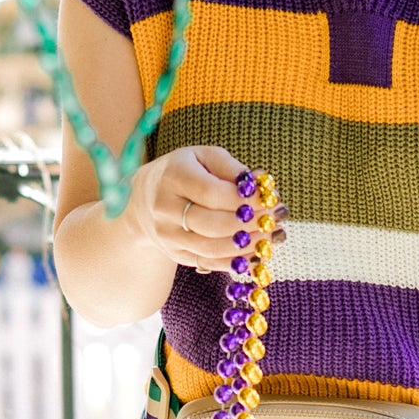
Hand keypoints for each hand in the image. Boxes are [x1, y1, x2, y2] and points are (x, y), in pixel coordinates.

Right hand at [127, 144, 269, 275]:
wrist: (145, 198)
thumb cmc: (184, 171)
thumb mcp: (204, 157)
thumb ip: (232, 167)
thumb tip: (261, 182)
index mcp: (173, 177)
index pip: (211, 193)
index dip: (243, 199)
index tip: (268, 198)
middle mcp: (165, 208)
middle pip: (211, 224)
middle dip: (247, 224)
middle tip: (273, 220)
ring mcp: (167, 235)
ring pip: (210, 248)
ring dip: (245, 245)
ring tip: (270, 236)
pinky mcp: (174, 253)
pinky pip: (207, 261)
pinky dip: (234, 260)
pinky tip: (255, 253)